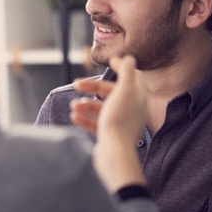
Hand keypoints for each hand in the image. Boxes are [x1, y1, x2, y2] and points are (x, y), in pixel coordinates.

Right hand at [71, 55, 147, 191]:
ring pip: (101, 108)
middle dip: (92, 88)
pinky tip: (75, 117)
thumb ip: (127, 72)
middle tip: (76, 85)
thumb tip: (129, 58)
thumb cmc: (119, 121)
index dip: (120, 67)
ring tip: (74, 106)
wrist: (114, 154)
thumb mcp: (124, 91)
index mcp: (137, 98)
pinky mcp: (110, 135)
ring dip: (86, 104)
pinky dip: (85, 119)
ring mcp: (120, 123)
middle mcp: (131, 109)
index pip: (130, 77)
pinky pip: (96, 123)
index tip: (109, 61)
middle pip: (111, 92)